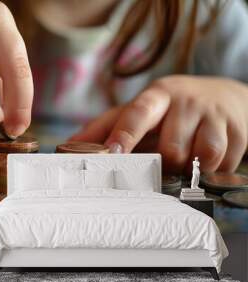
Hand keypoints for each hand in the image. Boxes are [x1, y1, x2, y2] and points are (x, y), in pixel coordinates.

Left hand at [70, 75, 247, 172]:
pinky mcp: (239, 131)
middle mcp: (186, 102)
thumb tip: (68, 145)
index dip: (124, 135)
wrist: (223, 97)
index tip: (111, 154)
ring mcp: (215, 115)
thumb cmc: (170, 109)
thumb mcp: (139, 109)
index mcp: (156, 96)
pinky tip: (209, 160)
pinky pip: (225, 163)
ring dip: (192, 168)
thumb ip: (106, 126)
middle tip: (165, 161)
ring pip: (202, 156)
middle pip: (171, 147)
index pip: (138, 114)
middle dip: (166, 163)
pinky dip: (214, 170)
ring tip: (188, 160)